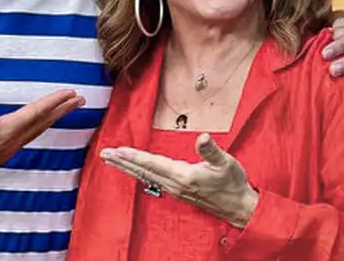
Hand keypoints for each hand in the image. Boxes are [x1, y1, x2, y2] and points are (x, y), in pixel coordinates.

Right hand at [0, 90, 84, 191]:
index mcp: (3, 133)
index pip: (33, 114)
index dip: (52, 103)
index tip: (69, 93)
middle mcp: (11, 142)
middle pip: (42, 122)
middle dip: (61, 109)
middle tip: (80, 98)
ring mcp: (9, 148)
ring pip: (38, 129)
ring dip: (54, 117)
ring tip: (68, 107)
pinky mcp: (4, 151)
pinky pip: (30, 135)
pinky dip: (41, 124)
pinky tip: (43, 122)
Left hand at [99, 133, 258, 227]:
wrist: (238, 206)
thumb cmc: (233, 183)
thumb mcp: (226, 163)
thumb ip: (211, 151)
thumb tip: (202, 138)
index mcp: (183, 176)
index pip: (152, 164)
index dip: (134, 156)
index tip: (118, 150)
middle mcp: (174, 184)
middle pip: (142, 171)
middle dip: (123, 161)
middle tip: (104, 154)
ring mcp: (174, 189)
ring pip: (145, 176)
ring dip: (127, 167)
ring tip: (112, 159)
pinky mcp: (177, 190)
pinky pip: (152, 180)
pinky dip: (139, 172)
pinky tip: (133, 169)